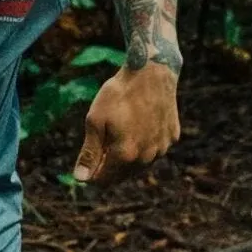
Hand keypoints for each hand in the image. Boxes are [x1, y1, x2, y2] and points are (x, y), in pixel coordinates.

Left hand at [72, 64, 180, 186]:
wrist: (151, 71)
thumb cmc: (119, 94)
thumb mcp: (96, 121)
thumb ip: (89, 152)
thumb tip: (80, 179)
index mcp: (125, 155)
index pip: (104, 180)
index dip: (91, 173)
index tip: (87, 158)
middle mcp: (147, 158)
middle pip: (122, 175)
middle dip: (109, 165)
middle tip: (103, 141)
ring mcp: (162, 148)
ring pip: (140, 164)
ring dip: (128, 156)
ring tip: (120, 130)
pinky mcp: (172, 137)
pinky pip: (155, 149)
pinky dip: (145, 144)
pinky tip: (139, 125)